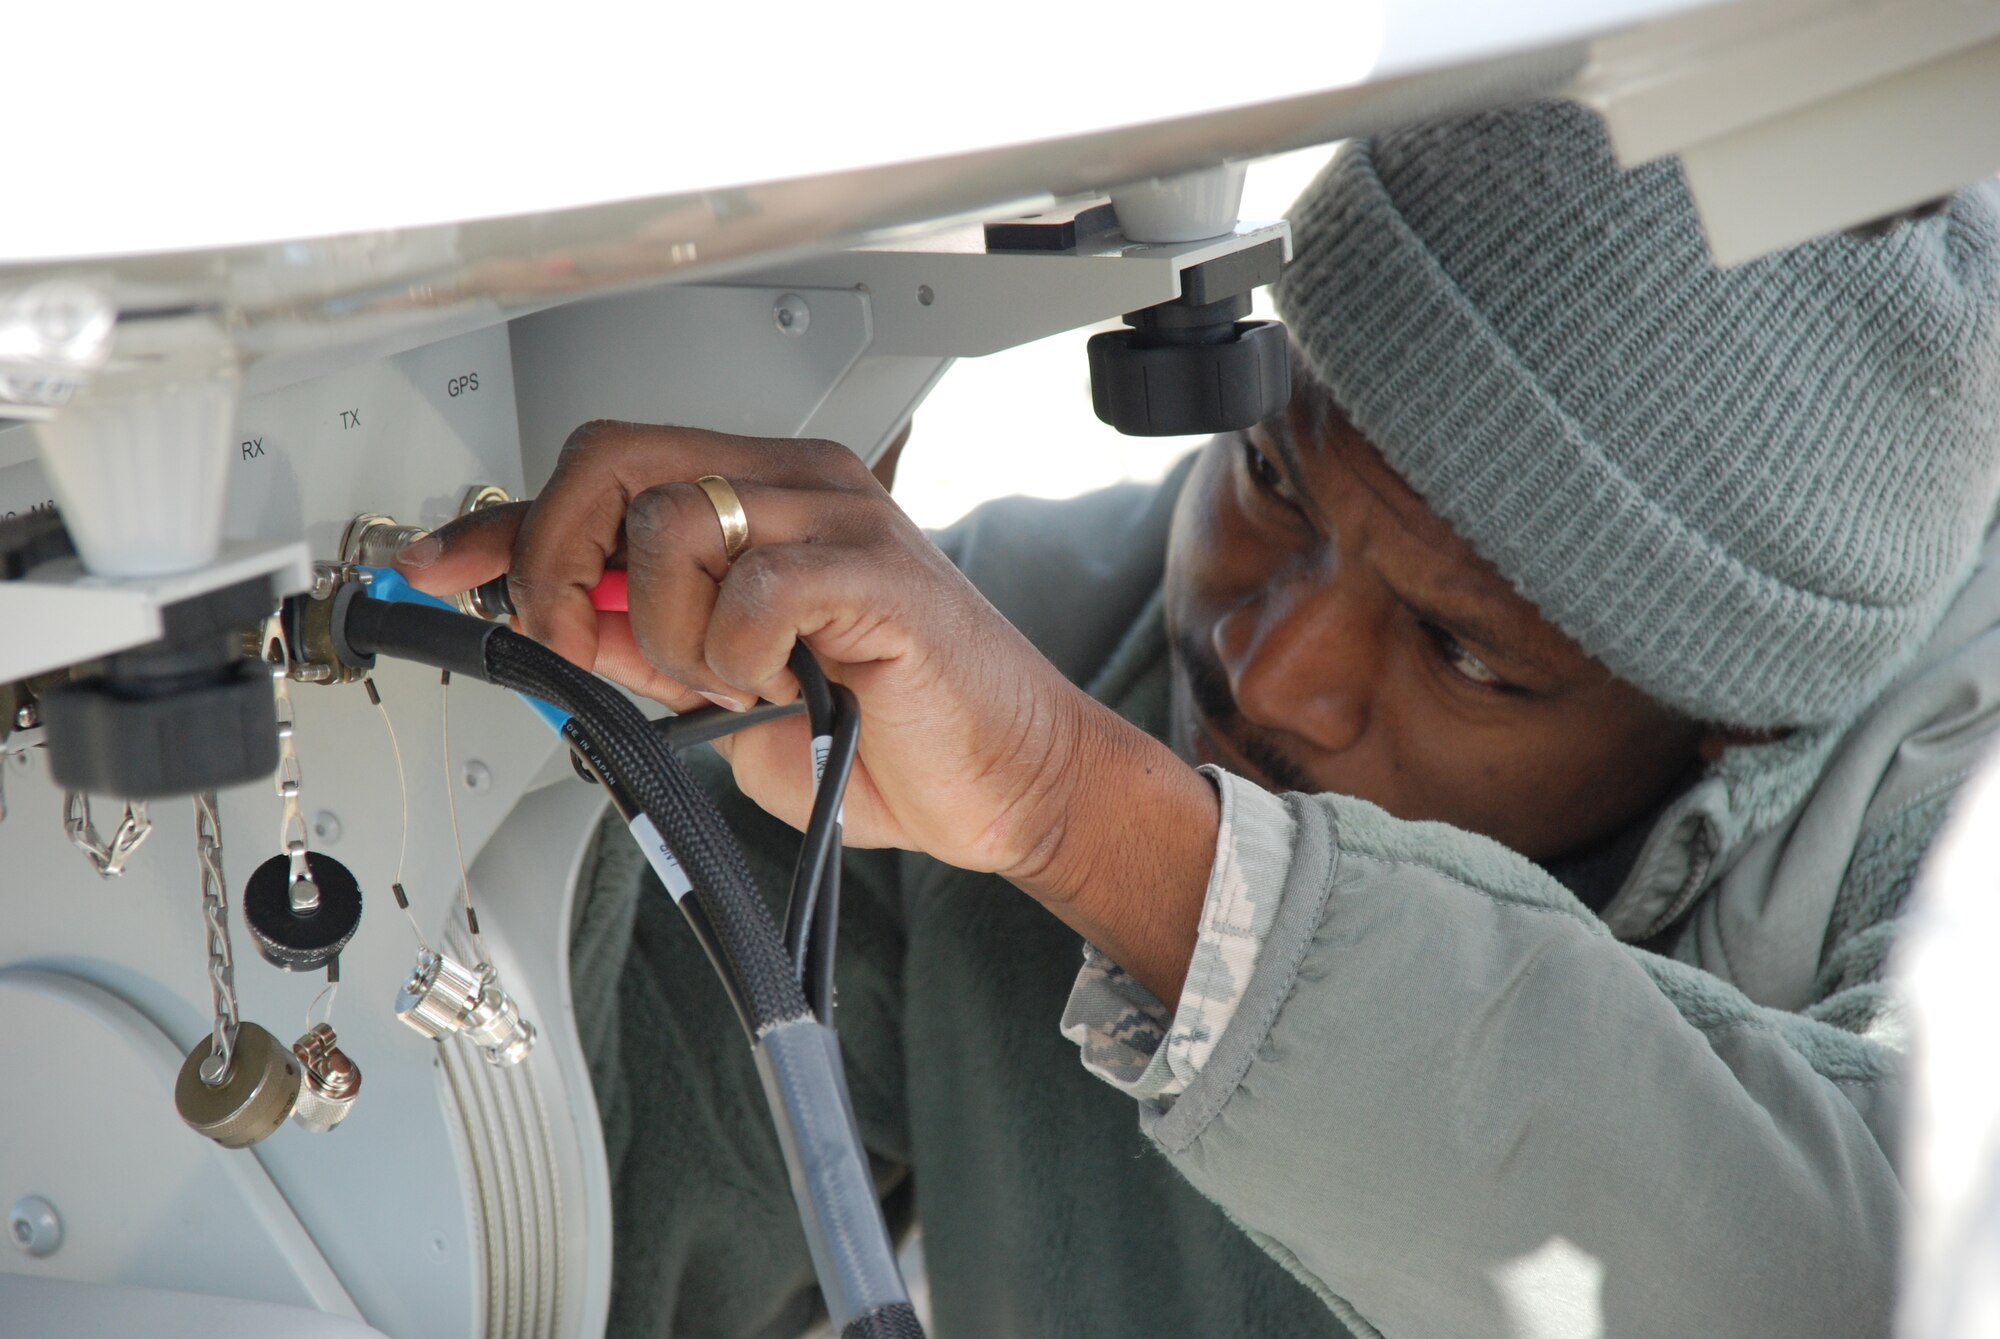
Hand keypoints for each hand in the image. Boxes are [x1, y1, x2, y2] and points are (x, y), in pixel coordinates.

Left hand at [397, 422, 1216, 999]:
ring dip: (671, 633)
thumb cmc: (884, 733)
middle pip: (613, 460)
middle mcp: (795, 481)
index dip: (499, 522)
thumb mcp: (723, 688)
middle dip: (558, 563)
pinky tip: (782, 684)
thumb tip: (542, 619)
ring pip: (671, 523)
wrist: (1003, 783)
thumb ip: (639, 641)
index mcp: (757, 495)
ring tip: (734, 681)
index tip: (434, 568)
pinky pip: (753, 584)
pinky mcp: (878, 568)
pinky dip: (738, 654)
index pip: (600, 472)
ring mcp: (840, 515)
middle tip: (585, 646)